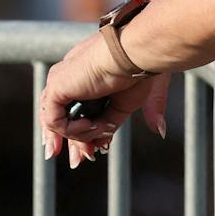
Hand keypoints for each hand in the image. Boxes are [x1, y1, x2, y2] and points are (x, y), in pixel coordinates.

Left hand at [37, 30, 169, 168]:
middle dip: (69, 141)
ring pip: (55, 119)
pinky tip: (92, 127)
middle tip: (78, 162)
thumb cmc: (141, 67)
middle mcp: (69, 75)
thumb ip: (136, 114)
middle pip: (59, 114)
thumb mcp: (137, 98)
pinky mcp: (57, 86)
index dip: (79, 132)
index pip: (73, 107)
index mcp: (86, 75)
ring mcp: (60, 79)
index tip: (91, 153)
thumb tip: (160, 131)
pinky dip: (72, 131)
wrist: (134, 53)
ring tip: (95, 142)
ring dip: (76, 138)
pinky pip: (55, 119)